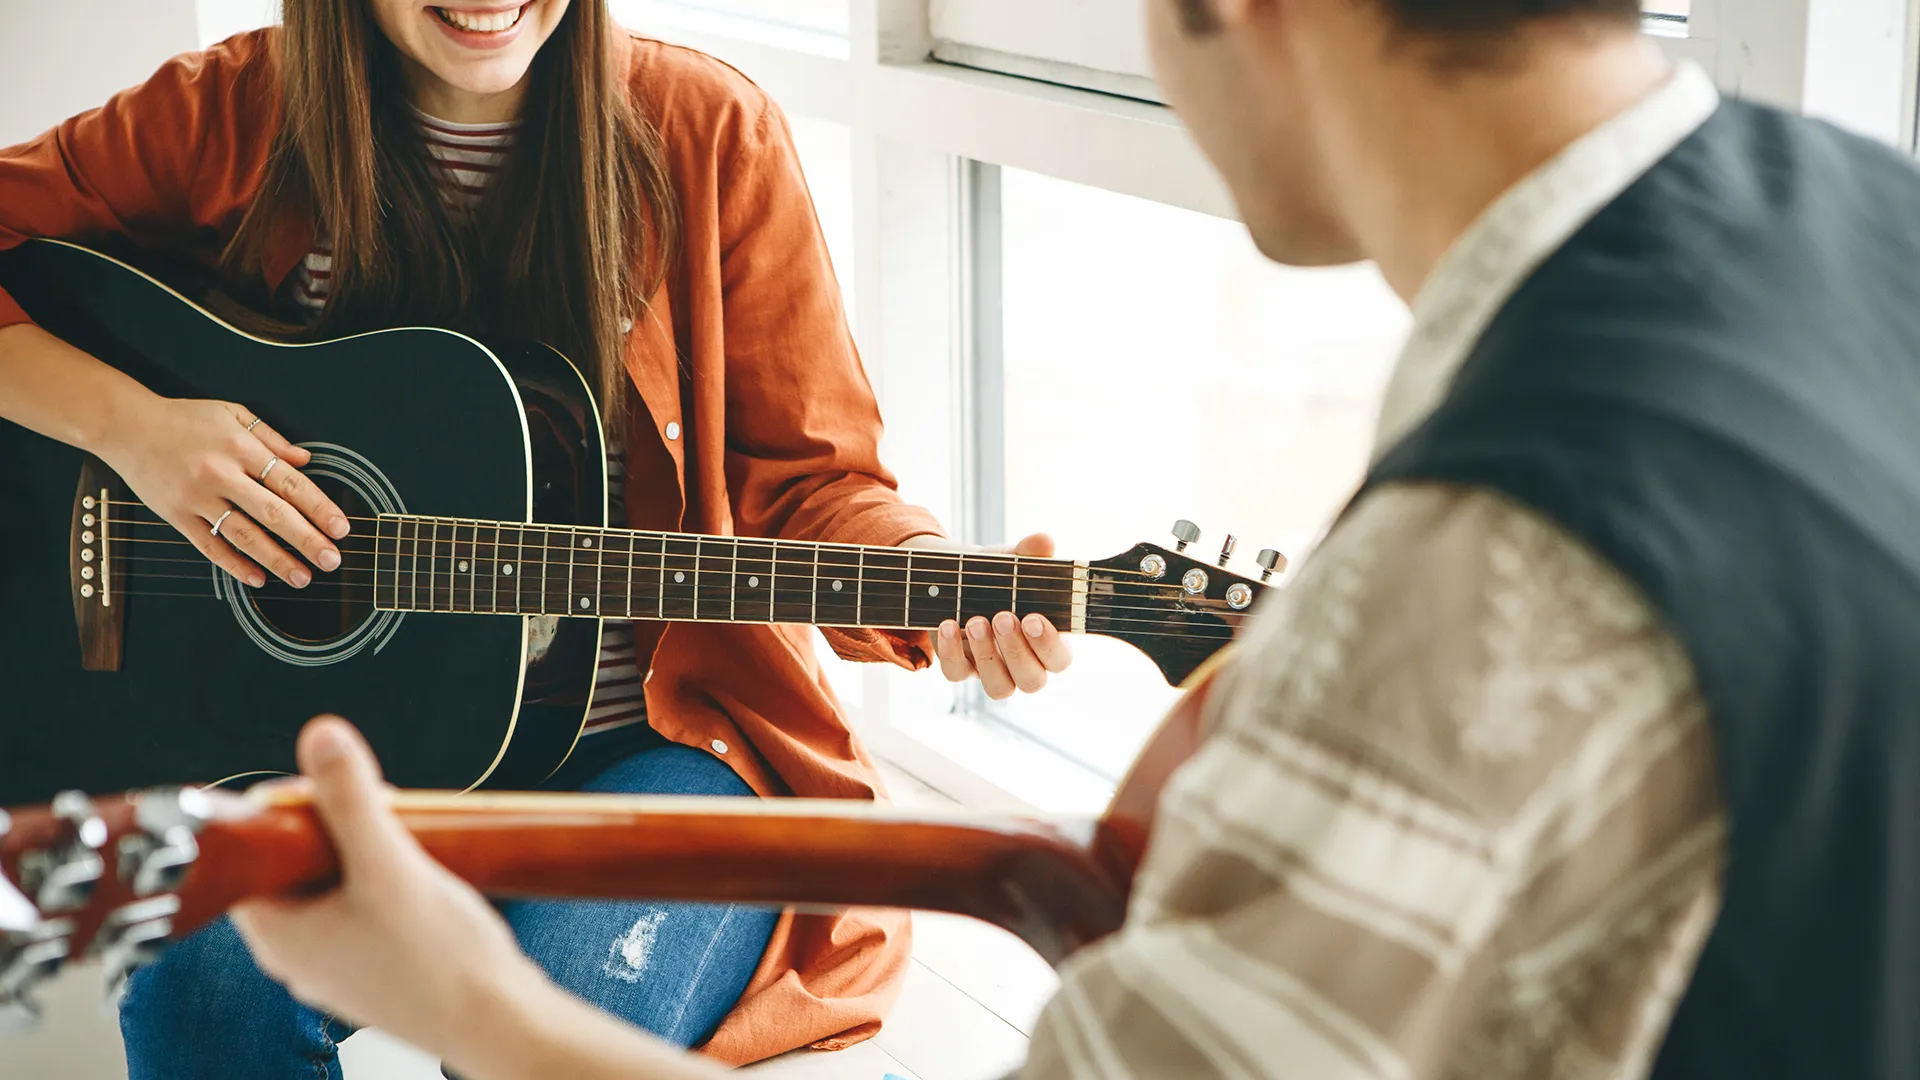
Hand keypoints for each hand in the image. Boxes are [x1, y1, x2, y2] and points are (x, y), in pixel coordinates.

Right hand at [96, 395, 348, 588]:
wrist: (126, 426)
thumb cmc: (183, 419)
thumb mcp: (232, 413)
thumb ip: (271, 438)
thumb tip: (306, 460)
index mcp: (241, 447)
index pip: (290, 483)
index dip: (319, 508)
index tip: (341, 528)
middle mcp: (221, 474)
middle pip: (273, 513)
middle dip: (307, 540)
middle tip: (332, 560)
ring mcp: (197, 497)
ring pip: (244, 535)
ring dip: (276, 559)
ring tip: (302, 577)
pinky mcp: (176, 515)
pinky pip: (209, 546)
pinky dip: (234, 565)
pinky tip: (257, 579)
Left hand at [231, 718, 543, 1055]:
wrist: (498, 1020)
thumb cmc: (442, 966)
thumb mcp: (391, 866)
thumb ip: (352, 799)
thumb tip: (320, 739)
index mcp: (278, 933)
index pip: (250, 851)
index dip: (287, 808)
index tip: (330, 786)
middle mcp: (298, 952)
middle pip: (295, 861)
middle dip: (337, 823)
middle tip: (379, 809)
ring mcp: (336, 961)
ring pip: (332, 881)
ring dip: (366, 849)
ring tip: (405, 838)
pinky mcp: (373, 963)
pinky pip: (362, 904)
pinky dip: (385, 879)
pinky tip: (420, 872)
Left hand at [903, 532, 1073, 698]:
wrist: (956, 577)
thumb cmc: (997, 575)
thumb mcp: (1012, 562)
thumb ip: (1030, 553)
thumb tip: (1044, 541)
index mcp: (1046, 641)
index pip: (1059, 660)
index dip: (1049, 646)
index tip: (1033, 618)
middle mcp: (1023, 663)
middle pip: (1032, 681)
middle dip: (1016, 651)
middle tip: (1003, 617)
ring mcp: (991, 669)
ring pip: (999, 687)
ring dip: (987, 655)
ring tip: (975, 621)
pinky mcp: (960, 667)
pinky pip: (957, 674)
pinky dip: (951, 651)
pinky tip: (947, 624)